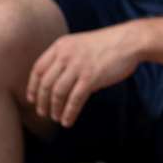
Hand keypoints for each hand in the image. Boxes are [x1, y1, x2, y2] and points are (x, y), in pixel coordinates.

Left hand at [26, 24, 142, 126]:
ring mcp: (78, 67)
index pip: (38, 69)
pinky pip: (74, 100)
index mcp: (61, 46)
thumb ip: (66, 58)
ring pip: (58, 93)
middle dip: (42, 102)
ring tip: (56, 118)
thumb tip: (56, 81)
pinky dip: (69, 113)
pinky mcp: (91, 77)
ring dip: (55, 109)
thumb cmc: (108, 44)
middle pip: (46, 84)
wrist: (130, 41)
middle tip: (43, 113)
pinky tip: (68, 121)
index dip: (32, 87)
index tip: (32, 99)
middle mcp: (66, 56)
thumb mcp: (80, 44)